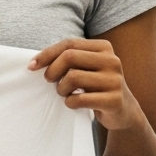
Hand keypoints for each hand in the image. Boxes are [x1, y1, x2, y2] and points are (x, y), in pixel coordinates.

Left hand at [29, 36, 144, 129]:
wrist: (123, 110)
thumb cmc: (96, 86)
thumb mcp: (87, 67)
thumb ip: (68, 59)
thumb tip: (35, 62)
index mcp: (104, 48)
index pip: (69, 44)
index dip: (47, 54)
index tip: (31, 66)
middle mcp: (112, 61)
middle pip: (69, 57)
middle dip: (52, 71)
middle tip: (50, 82)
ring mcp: (115, 80)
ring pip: (72, 78)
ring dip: (61, 89)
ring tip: (64, 93)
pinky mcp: (114, 100)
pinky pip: (80, 99)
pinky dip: (70, 102)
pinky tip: (73, 103)